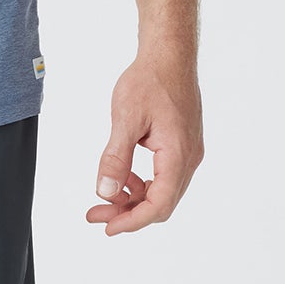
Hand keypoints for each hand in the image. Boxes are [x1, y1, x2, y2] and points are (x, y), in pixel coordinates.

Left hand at [88, 53, 203, 234]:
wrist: (169, 56)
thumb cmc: (150, 81)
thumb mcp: (126, 119)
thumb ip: (116, 158)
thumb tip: (105, 191)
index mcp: (178, 155)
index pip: (160, 204)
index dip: (133, 221)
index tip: (108, 227)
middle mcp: (189, 158)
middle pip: (162, 203)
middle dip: (128, 213)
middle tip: (95, 214)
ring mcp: (188, 153)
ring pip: (163, 191)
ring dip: (134, 200)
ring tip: (104, 199)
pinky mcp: (182, 146)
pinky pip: (164, 176)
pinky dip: (142, 184)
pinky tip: (122, 178)